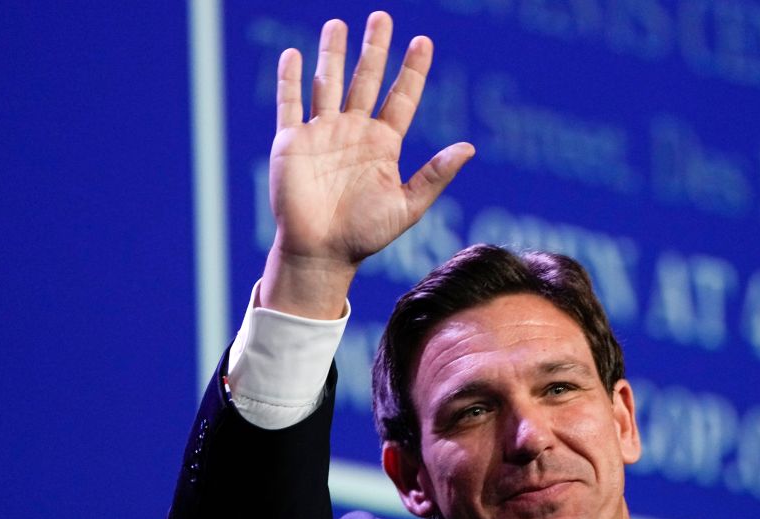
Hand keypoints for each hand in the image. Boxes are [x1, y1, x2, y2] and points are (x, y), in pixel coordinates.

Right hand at [260, 11, 474, 317]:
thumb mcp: (407, 206)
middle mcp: (354, 132)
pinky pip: (290, 103)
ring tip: (337, 25)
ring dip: (332, 54)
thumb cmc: (365, 235)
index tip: (423, 41)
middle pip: (366, 79)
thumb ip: (434, 175)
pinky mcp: (292, 142)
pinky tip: (295, 55)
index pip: (401, 97)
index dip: (412, 69)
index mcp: (383, 144)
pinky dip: (291, 79)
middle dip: (373, 48)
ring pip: (328, 83)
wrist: (321, 254)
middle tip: (381, 17)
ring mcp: (322, 134)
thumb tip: (469, 148)